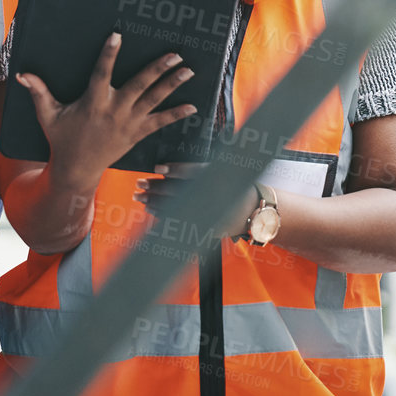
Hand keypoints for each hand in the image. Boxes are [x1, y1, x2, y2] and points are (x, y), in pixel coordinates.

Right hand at [16, 34, 196, 188]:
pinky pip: (159, 123)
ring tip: (188, 70)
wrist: (77, 170)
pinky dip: (176, 115)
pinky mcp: (137, 134)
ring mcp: (128, 124)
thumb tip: (21, 74)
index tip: (117, 35)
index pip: (102, 74)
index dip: (109, 54)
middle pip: (139, 86)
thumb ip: (38, 92)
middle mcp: (114, 111)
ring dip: (172, 85)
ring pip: (154, 101)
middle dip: (158, 70)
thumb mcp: (48, 116)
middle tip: (175, 54)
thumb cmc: (61, 139)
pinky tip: (193, 106)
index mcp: (93, 103)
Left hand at [134, 168, 255, 238]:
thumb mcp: (225, 171)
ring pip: (176, 206)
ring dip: (155, 202)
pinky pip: (180, 222)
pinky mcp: (206, 227)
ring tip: (140, 197)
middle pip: (178, 190)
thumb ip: (202, 170)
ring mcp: (209, 212)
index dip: (173, 169)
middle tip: (139, 183)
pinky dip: (164, 216)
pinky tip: (152, 211)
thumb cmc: (238, 187)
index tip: (157, 168)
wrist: (256, 211)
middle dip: (156, 187)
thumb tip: (169, 169)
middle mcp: (211, 194)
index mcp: (218, 177)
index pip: (191, 172)